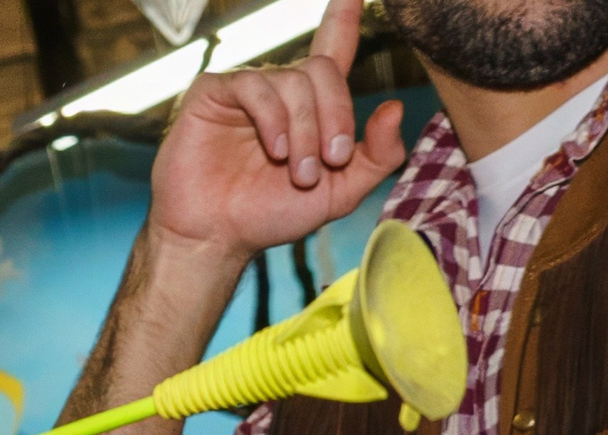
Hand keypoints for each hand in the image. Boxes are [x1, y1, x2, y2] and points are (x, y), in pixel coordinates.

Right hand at [149, 0, 404, 262]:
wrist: (215, 238)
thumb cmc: (269, 215)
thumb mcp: (340, 193)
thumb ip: (377, 156)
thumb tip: (395, 108)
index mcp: (309, 106)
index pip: (334, 47)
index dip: (343, 17)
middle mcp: (279, 90)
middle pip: (323, 69)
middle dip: (336, 115)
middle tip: (331, 161)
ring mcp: (245, 89)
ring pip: (293, 81)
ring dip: (305, 128)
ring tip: (300, 171)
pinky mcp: (212, 94)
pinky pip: (255, 85)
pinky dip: (273, 117)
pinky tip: (275, 149)